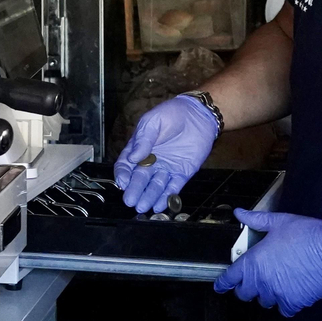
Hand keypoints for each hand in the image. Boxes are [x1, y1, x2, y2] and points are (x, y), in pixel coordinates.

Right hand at [113, 94, 219, 213]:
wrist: (199, 114)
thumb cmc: (172, 114)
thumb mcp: (152, 122)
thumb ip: (143, 140)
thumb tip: (132, 157)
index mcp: (140, 149)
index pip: (126, 165)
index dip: (123, 175)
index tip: (123, 183)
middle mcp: (151, 161)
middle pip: (140, 179)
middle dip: (135, 190)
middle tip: (131, 201)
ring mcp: (166, 168)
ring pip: (155, 186)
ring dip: (149, 197)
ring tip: (143, 206)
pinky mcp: (182, 172)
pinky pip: (173, 187)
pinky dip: (167, 197)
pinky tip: (159, 205)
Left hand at [213, 210, 321, 314]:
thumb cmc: (307, 234)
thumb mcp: (279, 221)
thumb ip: (256, 219)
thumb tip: (239, 212)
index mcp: (253, 262)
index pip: (230, 278)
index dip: (223, 283)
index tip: (221, 287)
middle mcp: (261, 281)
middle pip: (244, 294)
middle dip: (247, 288)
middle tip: (255, 280)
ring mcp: (277, 294)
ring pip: (264, 302)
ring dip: (267, 294)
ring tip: (276, 283)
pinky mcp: (294, 303)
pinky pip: (283, 310)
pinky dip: (285, 304)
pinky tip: (291, 292)